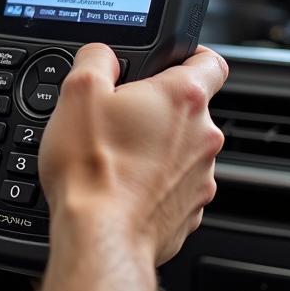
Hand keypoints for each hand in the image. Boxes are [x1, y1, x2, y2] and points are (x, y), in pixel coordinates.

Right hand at [39, 43, 227, 265]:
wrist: (99, 236)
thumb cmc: (91, 169)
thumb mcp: (77, 91)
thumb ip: (96, 58)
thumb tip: (102, 54)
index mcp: (182, 98)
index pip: (211, 61)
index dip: (191, 56)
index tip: (173, 61)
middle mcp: (202, 136)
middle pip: (189, 108)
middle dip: (156, 108)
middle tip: (118, 116)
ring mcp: (200, 177)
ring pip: (182, 148)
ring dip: (156, 147)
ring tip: (115, 155)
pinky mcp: (190, 211)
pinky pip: (175, 184)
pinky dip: (154, 182)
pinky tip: (123, 185)